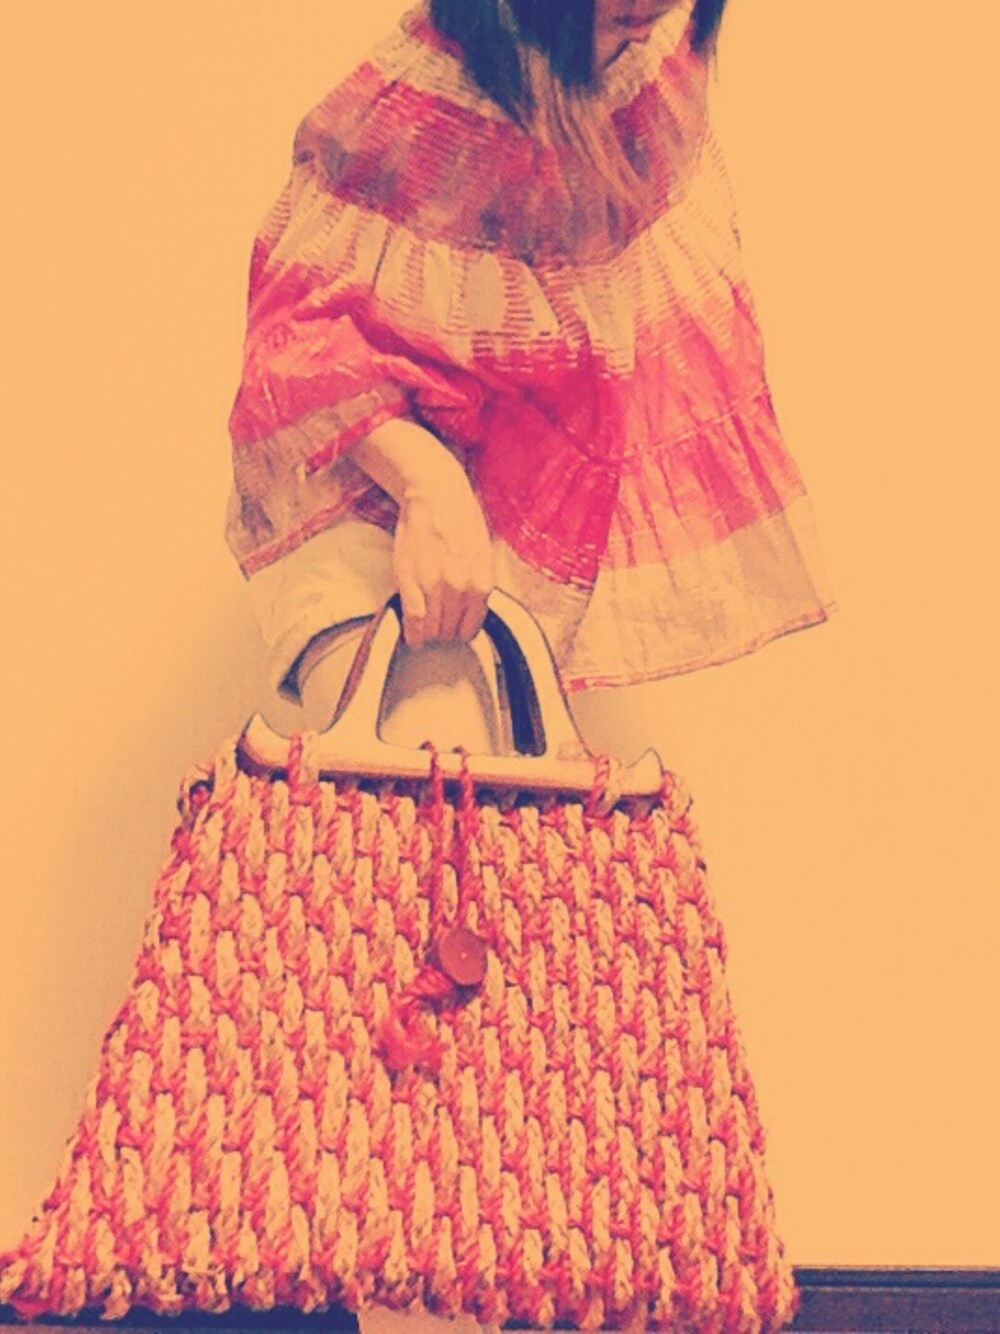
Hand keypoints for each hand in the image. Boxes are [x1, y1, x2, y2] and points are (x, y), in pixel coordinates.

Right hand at [392, 466, 493, 649]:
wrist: (435, 496)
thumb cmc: (461, 519)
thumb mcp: (484, 552)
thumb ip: (481, 581)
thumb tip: (476, 606)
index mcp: (482, 582)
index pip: (473, 625)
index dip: (463, 632)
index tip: (456, 632)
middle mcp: (460, 588)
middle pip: (452, 629)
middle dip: (445, 633)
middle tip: (439, 630)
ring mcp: (434, 586)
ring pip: (433, 628)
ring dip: (429, 635)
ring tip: (425, 634)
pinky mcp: (410, 582)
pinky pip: (413, 619)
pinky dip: (412, 632)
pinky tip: (412, 638)